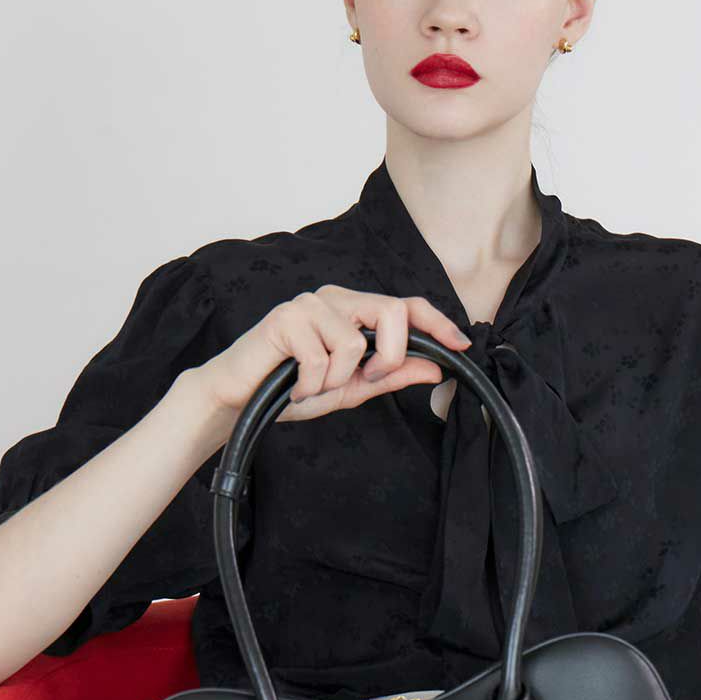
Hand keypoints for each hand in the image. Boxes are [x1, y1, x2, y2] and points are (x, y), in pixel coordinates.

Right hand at [200, 286, 471, 422]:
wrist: (240, 400)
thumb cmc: (291, 388)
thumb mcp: (352, 387)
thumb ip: (391, 375)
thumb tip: (435, 367)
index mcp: (353, 311)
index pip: (404, 305)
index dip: (437, 321)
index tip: (460, 344)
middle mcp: (335, 299)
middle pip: (391, 312)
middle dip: (390, 356)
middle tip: (364, 380)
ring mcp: (310, 304)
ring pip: (355, 343)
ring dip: (336, 380)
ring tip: (312, 385)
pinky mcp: (287, 317)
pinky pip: (322, 357)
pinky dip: (312, 384)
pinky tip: (294, 385)